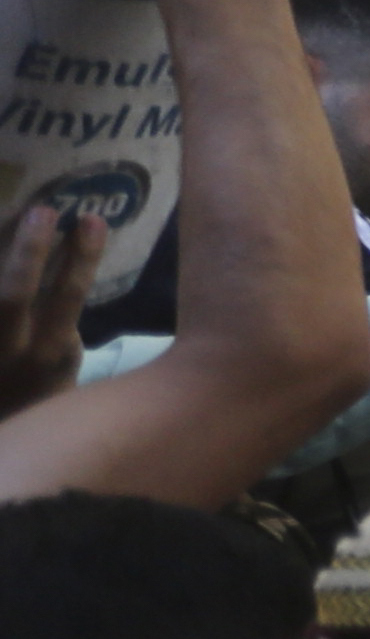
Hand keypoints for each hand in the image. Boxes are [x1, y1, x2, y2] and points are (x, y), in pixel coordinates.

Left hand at [0, 199, 102, 417]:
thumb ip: (62, 329)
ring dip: (1, 255)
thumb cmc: (38, 400)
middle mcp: (12, 350)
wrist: (6, 430)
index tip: (92, 221)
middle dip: (29, 250)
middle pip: (15, 294)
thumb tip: (69, 269)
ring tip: (11, 215)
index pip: (68, 298)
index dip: (81, 258)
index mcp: (49, 355)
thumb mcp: (62, 368)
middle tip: (44, 209)